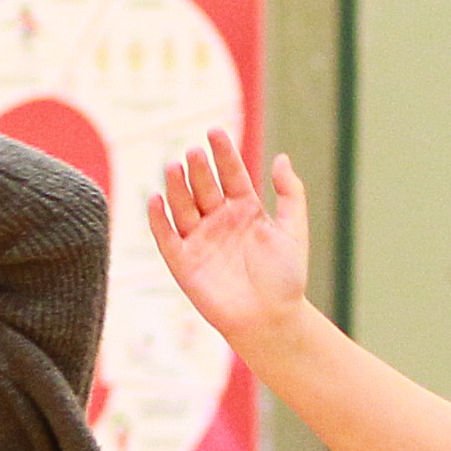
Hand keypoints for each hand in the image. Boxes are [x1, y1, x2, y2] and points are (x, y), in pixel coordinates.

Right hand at [146, 129, 314, 347]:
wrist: (270, 318)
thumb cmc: (286, 277)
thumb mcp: (294, 229)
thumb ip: (290, 192)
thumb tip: (281, 157)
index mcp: (246, 211)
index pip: (231, 175)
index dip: (223, 154)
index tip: (215, 132)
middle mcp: (220, 222)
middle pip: (204, 187)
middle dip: (198, 169)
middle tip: (194, 152)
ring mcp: (200, 241)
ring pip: (183, 206)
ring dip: (176, 187)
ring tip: (174, 166)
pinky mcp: (183, 263)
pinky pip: (166, 237)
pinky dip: (158, 219)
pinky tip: (155, 198)